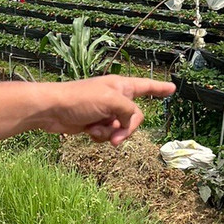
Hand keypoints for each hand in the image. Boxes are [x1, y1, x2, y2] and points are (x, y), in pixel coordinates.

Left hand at [37, 75, 174, 145]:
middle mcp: (114, 98)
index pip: (146, 86)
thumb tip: (128, 125)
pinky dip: (100, 137)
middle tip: (116, 137)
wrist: (52, 110)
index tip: (172, 88)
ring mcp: (104, 112)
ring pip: (121, 129)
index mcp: (120, 86)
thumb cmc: (79, 99)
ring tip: (94, 129)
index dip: (159, 88)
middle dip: (126, 130)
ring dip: (110, 134)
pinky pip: (107, 135)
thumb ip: (129, 111)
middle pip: (135, 117)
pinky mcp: (94, 124)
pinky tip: (87, 132)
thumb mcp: (111, 101)